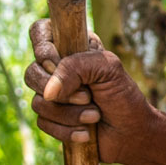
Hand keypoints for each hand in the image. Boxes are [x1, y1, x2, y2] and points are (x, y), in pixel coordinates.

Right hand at [24, 18, 156, 164]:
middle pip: (32, 72)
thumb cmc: (124, 97)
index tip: (56, 64)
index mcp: (73, 48)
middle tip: (88, 97)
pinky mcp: (52, 118)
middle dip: (62, 92)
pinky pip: (42, 122)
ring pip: (39, 102)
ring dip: (70, 114)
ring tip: (96, 115)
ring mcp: (54, 94)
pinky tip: (85, 132)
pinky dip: (66, 129)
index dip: (42, 48)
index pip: (41, 31)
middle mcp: (59, 69)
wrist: (133, 133)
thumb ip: (76, 68)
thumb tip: (48, 92)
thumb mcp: (108, 70)